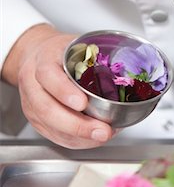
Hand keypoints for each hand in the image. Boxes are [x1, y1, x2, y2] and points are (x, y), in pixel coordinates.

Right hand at [1, 24, 113, 148]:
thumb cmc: (62, 53)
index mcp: (44, 59)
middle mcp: (33, 83)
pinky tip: (91, 140)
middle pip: (47, 108)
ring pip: (49, 125)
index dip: (64, 91)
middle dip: (77, 125)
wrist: (36, 58)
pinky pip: (53, 135)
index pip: (48, 75)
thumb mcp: (78, 46)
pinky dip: (75, 140)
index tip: (83, 103)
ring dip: (79, 136)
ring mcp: (31, 103)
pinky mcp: (36, 120)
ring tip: (102, 136)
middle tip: (102, 130)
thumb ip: (97, 59)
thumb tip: (128, 77)